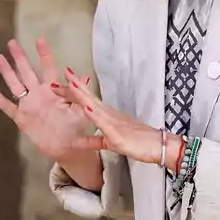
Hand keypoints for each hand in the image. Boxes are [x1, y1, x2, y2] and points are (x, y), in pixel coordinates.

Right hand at [0, 37, 95, 160]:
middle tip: (12, 42)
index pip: (48, 68)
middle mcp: (39, 94)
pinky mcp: (21, 118)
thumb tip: (85, 76)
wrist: (67, 149)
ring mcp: (29, 105)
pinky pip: (8, 106)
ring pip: (15, 85)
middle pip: (27, 72)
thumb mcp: (82, 112)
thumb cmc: (77, 130)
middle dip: (19, 57)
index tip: (39, 39)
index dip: (44, 54)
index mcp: (54, 91)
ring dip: (7, 72)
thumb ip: (80, 96)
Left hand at [59, 71, 185, 168]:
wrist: (159, 147)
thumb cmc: (140, 142)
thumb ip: (103, 137)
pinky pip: (103, 123)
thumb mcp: (115, 140)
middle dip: (73, 86)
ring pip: (94, 106)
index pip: (87, 100)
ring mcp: (113, 123)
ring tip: (70, 82)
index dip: (74, 91)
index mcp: (107, 116)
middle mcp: (109, 115)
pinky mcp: (116, 134)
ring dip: (82, 94)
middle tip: (62, 73)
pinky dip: (94, 114)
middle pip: (88, 98)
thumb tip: (93, 138)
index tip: (61, 82)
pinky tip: (86, 106)